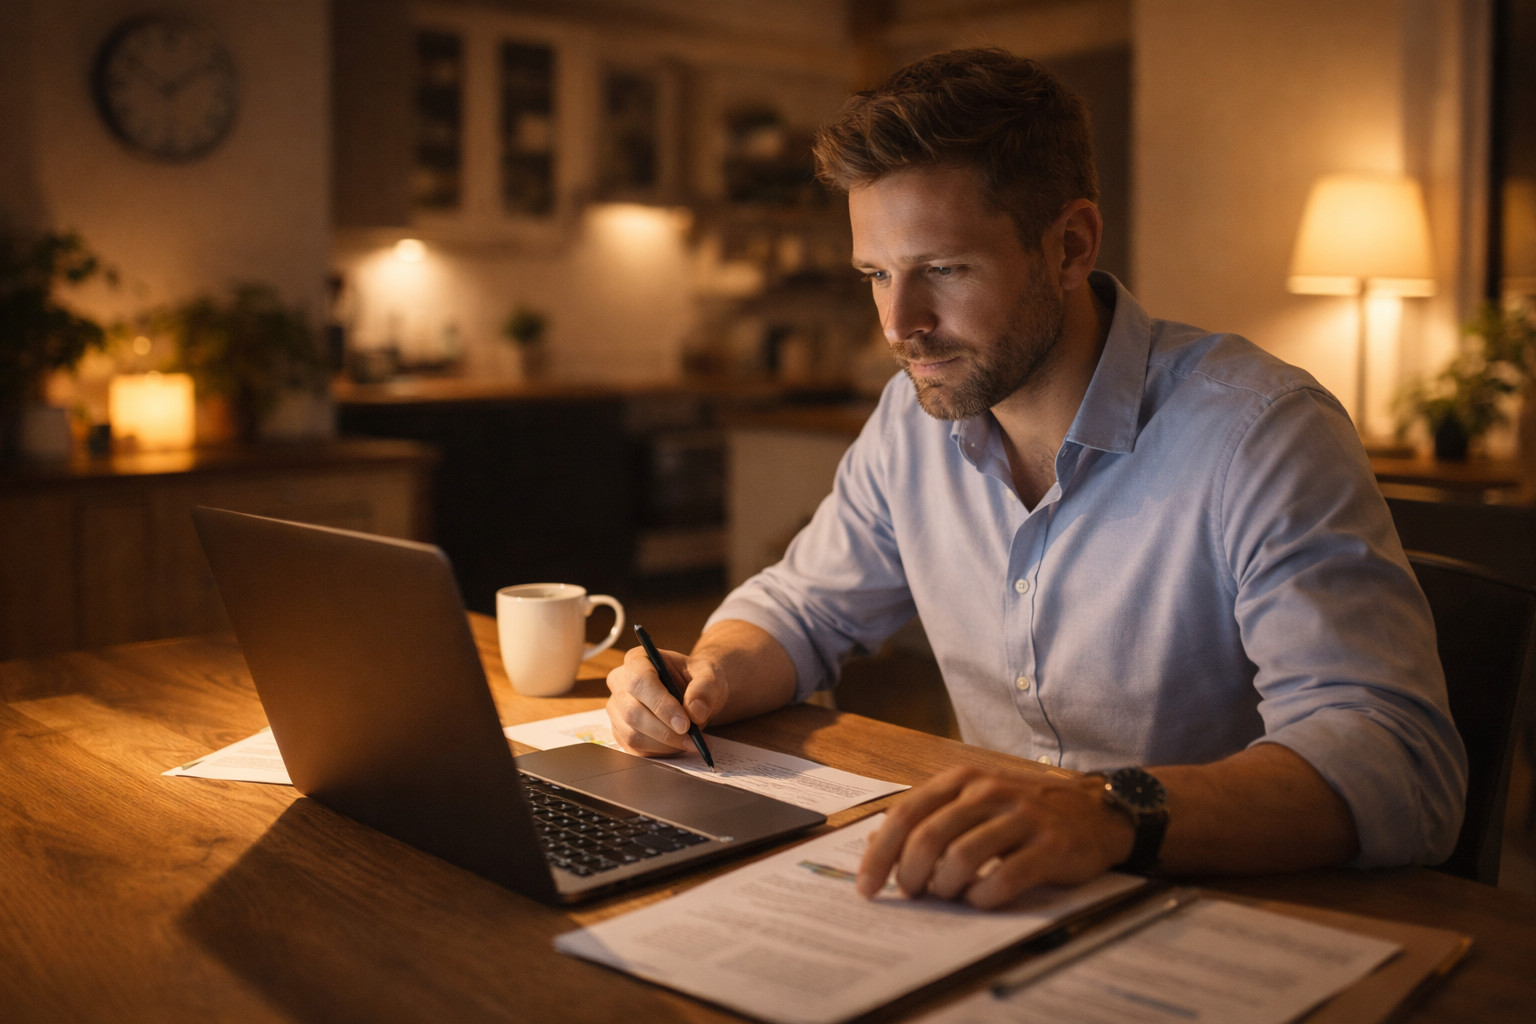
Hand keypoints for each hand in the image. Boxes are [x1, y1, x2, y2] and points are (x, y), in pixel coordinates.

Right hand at [605, 644, 724, 756]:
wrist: (693, 694)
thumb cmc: (696, 679)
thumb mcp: (709, 675)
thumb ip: (705, 688)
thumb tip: (695, 711)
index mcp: (638, 660)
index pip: (639, 681)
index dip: (661, 704)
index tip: (685, 723)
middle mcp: (620, 682)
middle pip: (632, 711)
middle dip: (665, 731)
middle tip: (693, 740)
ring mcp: (617, 708)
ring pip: (632, 734)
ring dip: (665, 744)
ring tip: (692, 743)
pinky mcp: (620, 731)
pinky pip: (635, 749)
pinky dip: (660, 752)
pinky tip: (679, 745)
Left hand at [856, 766, 1134, 909]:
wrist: (1096, 811)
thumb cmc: (1024, 810)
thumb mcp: (973, 801)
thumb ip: (927, 818)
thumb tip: (871, 847)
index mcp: (962, 779)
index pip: (905, 814)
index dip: (880, 853)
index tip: (866, 886)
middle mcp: (988, 791)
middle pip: (928, 837)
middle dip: (909, 874)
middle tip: (911, 894)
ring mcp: (1020, 817)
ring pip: (961, 857)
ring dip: (945, 887)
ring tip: (948, 895)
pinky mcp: (1049, 846)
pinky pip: (1004, 878)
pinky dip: (983, 897)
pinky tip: (980, 899)